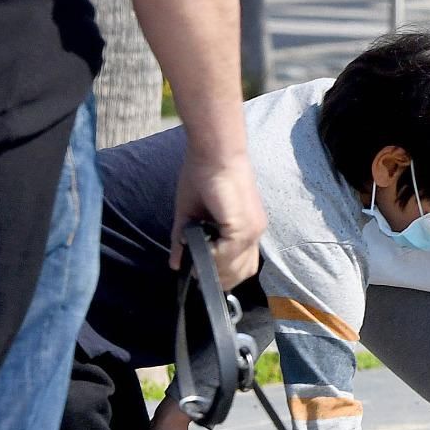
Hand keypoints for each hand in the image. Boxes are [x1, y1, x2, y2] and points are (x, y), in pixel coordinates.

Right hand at [169, 152, 265, 291]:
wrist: (212, 151)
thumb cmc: (202, 175)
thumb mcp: (190, 215)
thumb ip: (185, 241)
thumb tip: (175, 264)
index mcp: (247, 227)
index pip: (244, 264)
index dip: (225, 275)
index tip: (203, 275)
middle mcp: (254, 230)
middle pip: (243, 271)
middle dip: (219, 278)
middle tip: (197, 273)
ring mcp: (252, 229)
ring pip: (236, 267)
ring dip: (214, 269)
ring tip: (196, 262)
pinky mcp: (243, 225)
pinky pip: (228, 254)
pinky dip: (212, 257)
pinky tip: (200, 251)